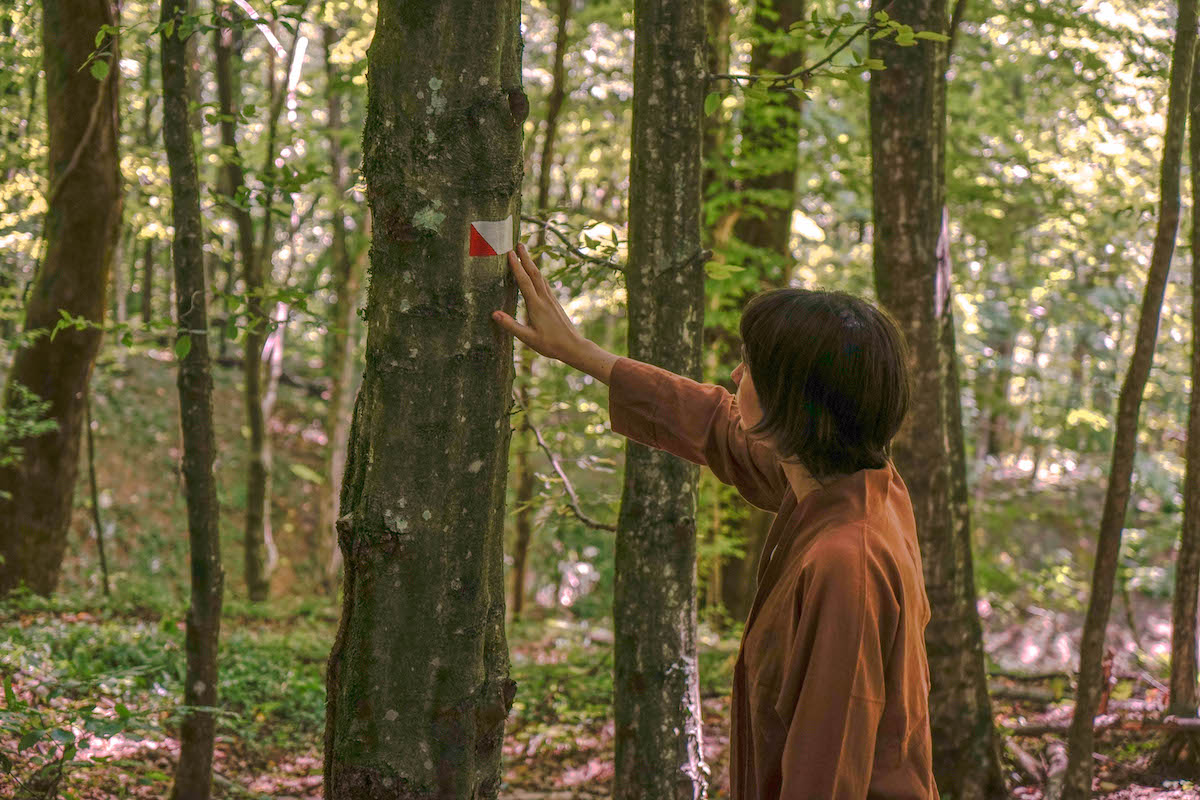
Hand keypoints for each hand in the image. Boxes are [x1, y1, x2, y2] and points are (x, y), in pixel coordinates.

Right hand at [492, 242, 587, 363]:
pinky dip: (538, 274)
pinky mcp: (555, 303)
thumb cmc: (550, 345)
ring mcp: (551, 299)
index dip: (516, 266)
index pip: (524, 281)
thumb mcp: (528, 338)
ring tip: (525, 253)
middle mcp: (544, 299)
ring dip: (532, 263)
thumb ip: (511, 326)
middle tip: (518, 243)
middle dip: (526, 257)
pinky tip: (536, 273)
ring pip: (540, 277)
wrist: (573, 347)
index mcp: (536, 306)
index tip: (509, 252)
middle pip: (534, 273)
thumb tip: (494, 313)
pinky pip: (545, 283)